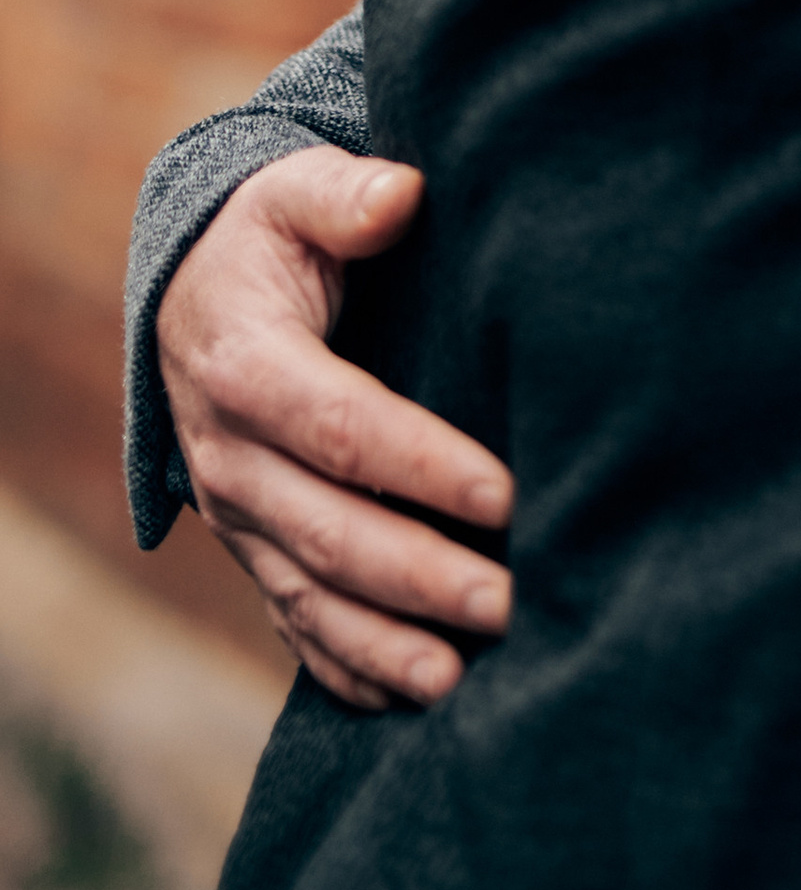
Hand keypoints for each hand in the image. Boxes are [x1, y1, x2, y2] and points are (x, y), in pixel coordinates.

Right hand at [157, 150, 511, 709]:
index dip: (422, 465)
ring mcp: (238, 517)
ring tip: (463, 678)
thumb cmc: (272, 234)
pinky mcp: (254, 550)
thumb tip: (401, 196)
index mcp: (242, 365)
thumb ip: (345, 194)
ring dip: (388, 643)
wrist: (200, 292)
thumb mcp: (293, 191)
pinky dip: (350, 667)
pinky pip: (294, 623)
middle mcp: (228, 456)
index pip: (340, 426)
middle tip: (512, 603)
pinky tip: (412, 698)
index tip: (505, 494)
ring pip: (310, 596)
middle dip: (421, 576)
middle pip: (329, 531)